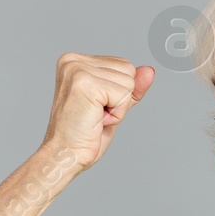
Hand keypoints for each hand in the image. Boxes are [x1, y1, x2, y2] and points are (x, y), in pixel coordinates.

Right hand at [40, 53, 154, 171]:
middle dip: (120, 99)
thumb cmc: (84, 134)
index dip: (119, 93)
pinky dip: (117, 114)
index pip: (123, 65)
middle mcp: (73, 60)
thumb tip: (149, 71)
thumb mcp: (113, 104)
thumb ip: (131, 86)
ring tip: (94, 117)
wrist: (65, 155)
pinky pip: (124, 95)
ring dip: (118, 108)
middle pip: (128, 70)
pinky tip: (96, 120)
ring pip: (129, 83)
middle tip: (95, 114)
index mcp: (75, 60)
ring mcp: (78, 70)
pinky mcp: (86, 84)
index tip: (95, 107)